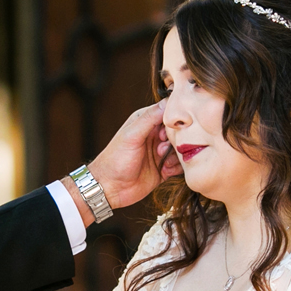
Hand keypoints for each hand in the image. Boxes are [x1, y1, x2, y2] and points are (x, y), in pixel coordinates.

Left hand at [77, 103, 182, 222]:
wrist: (109, 188)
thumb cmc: (115, 159)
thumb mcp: (132, 135)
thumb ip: (150, 118)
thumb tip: (168, 101)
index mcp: (145, 122)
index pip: (168, 113)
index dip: (173, 121)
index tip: (167, 132)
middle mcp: (154, 135)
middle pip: (178, 132)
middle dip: (175, 141)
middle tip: (161, 150)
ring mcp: (160, 152)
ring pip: (181, 148)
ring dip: (176, 156)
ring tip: (163, 163)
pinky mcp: (164, 168)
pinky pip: (180, 165)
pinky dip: (176, 168)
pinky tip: (165, 172)